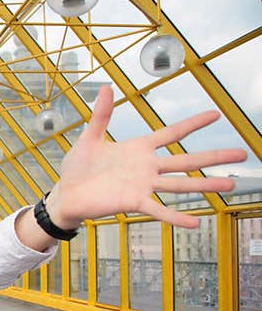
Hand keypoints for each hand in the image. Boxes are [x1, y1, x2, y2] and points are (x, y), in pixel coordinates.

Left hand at [45, 84, 246, 229]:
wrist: (66, 193)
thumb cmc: (78, 167)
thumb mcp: (89, 138)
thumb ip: (101, 115)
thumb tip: (105, 87)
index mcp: (138, 149)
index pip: (172, 133)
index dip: (193, 124)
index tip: (216, 113)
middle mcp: (146, 167)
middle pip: (186, 160)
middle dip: (214, 157)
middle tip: (242, 153)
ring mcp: (142, 186)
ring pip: (180, 185)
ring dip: (205, 185)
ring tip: (231, 185)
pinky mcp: (133, 202)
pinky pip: (158, 210)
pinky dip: (176, 217)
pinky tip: (194, 223)